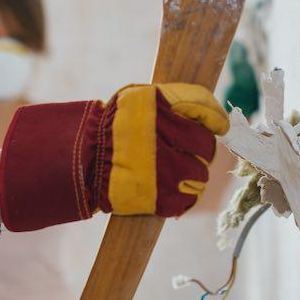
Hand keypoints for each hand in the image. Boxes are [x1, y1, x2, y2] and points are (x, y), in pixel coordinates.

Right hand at [0, 82, 228, 230]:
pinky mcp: (160, 198)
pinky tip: (172, 189)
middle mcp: (165, 138)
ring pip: (200, 175)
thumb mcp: (139, 100)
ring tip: (176, 171)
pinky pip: (188, 200)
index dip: (215, 118)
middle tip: (186, 151)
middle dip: (200, 150)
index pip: (205, 109)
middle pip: (206, 146)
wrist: (82, 162)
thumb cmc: (112, 128)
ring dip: (193, 174)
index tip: (218, 125)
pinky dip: (184, 196)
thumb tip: (216, 117)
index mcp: (159, 109)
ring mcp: (165, 170)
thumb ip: (175, 100)